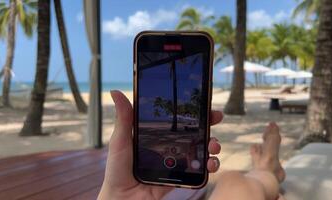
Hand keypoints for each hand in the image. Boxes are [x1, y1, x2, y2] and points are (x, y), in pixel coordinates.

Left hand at [98, 90, 222, 199]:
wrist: (123, 199)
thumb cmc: (117, 170)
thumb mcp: (120, 141)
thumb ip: (123, 118)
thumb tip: (115, 92)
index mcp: (156, 135)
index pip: (176, 118)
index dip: (191, 110)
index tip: (202, 101)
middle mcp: (169, 146)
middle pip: (193, 131)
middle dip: (208, 123)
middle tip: (216, 117)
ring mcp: (177, 161)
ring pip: (200, 149)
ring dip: (212, 144)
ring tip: (213, 145)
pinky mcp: (181, 176)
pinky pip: (199, 170)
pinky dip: (210, 165)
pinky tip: (211, 163)